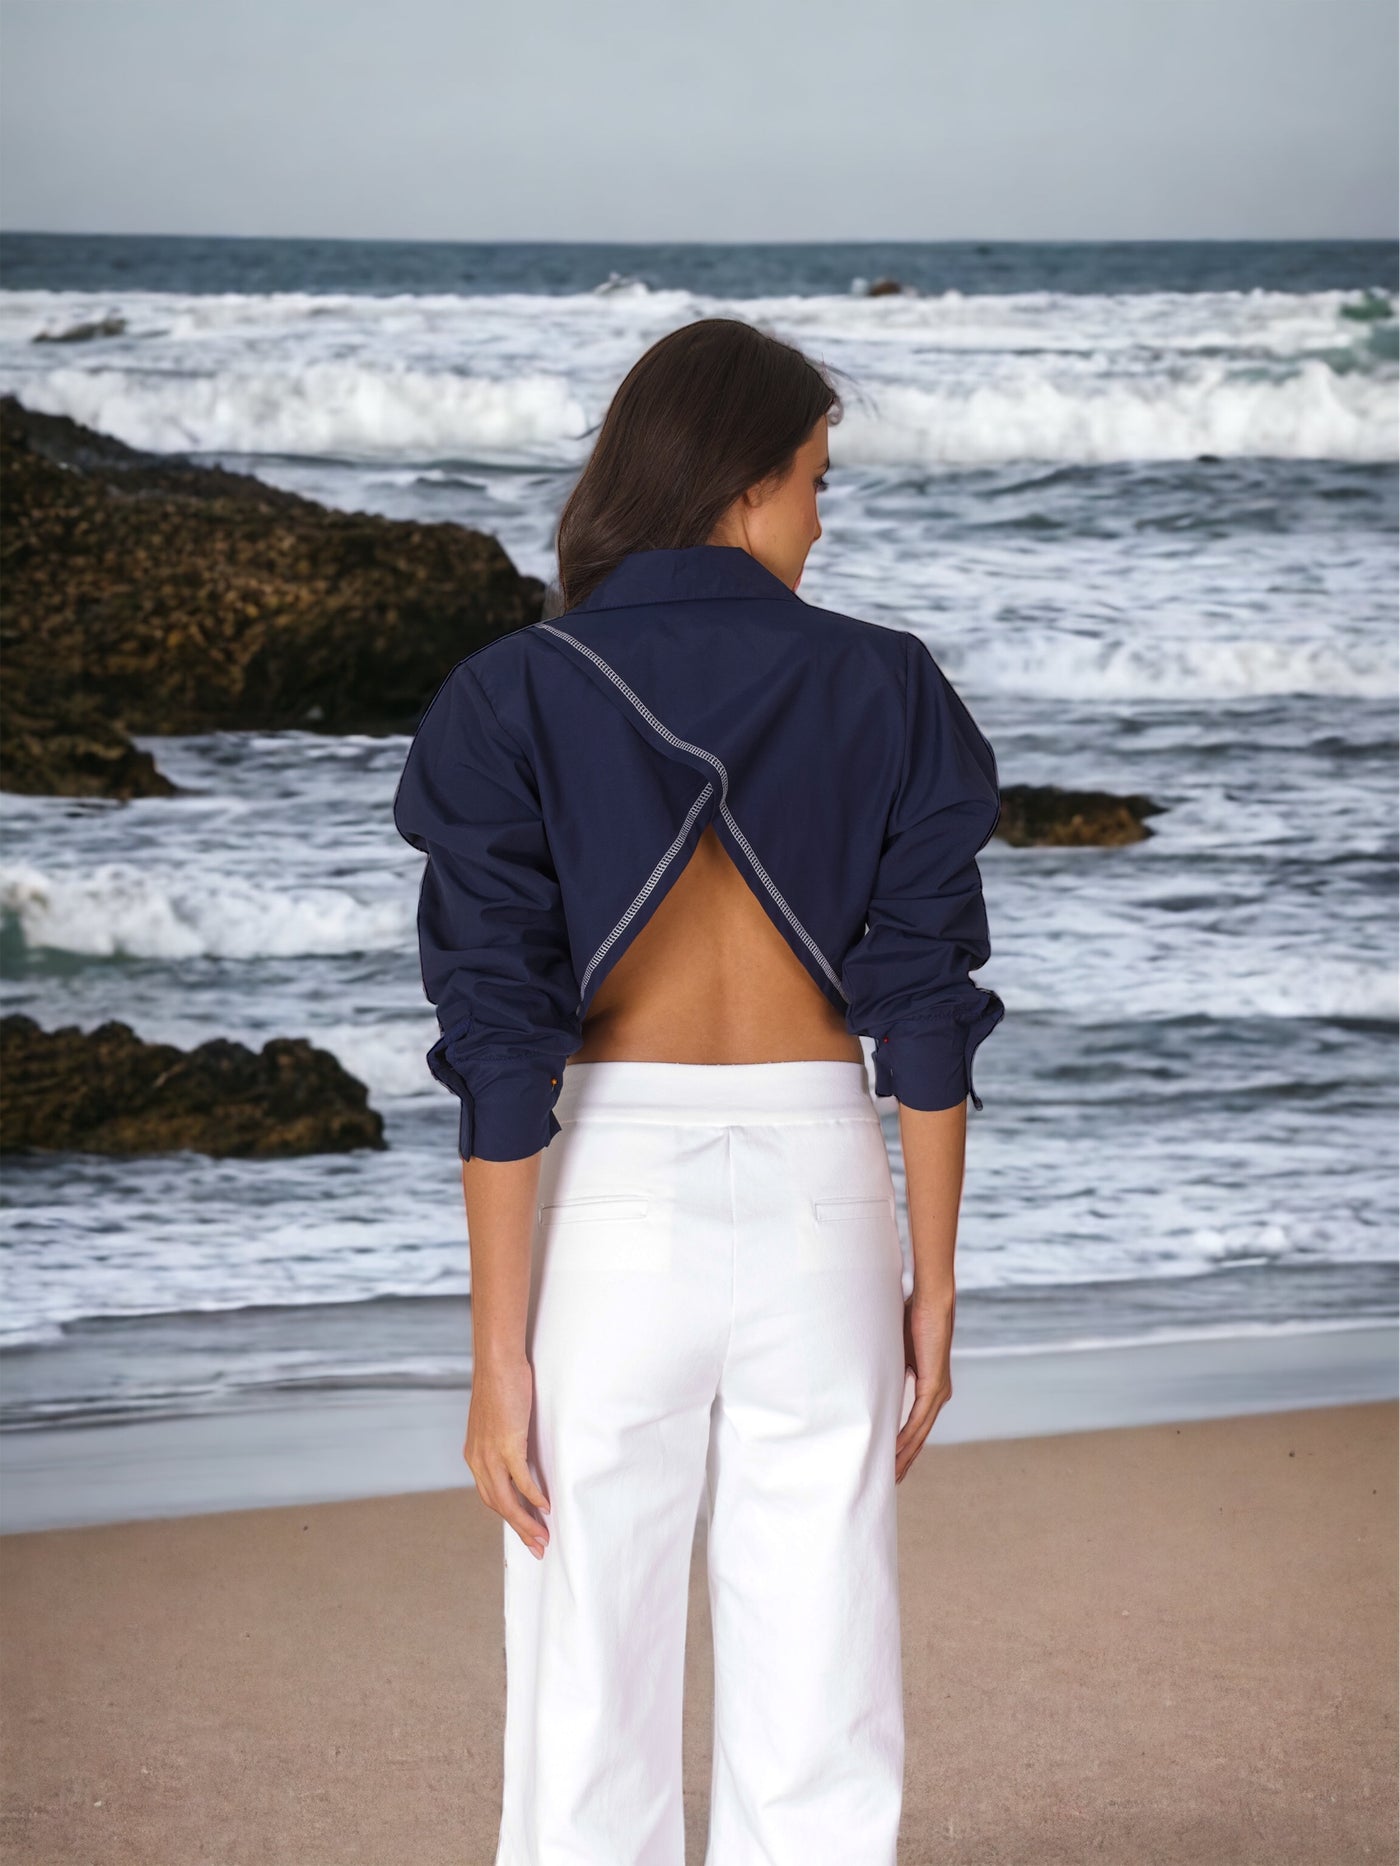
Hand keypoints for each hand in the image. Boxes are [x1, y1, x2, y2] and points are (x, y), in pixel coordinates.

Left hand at [464, 1353, 550, 1557]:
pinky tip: (545, 1506)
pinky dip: (533, 1496)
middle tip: (537, 1547)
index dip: (509, 1517)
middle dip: (518, 1529)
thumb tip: (521, 1450)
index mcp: (475, 1455)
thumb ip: (505, 1438)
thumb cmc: (500, 1383)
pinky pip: (521, 1480)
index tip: (526, 1531)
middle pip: (498, 1506)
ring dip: (526, 1522)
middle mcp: (479, 1459)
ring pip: (507, 1500)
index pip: (491, 1496)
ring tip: (543, 1536)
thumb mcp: (498, 1419)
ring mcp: (491, 1454)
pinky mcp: (507, 1444)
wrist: (496, 1361)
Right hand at [895, 1286, 953, 1483]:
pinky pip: (918, 1420)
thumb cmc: (913, 1318)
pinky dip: (906, 1438)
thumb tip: (868, 1374)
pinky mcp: (935, 1387)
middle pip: (920, 1436)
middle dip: (905, 1460)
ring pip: (920, 1434)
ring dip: (905, 1455)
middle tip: (890, 1482)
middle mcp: (938, 1394)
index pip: (916, 1424)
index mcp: (931, 1387)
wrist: (932, 1301)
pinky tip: (895, 1452)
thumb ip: (890, 1368)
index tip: (891, 1463)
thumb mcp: (897, 1351)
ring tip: (891, 1475)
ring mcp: (938, 1392)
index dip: (904, 1445)